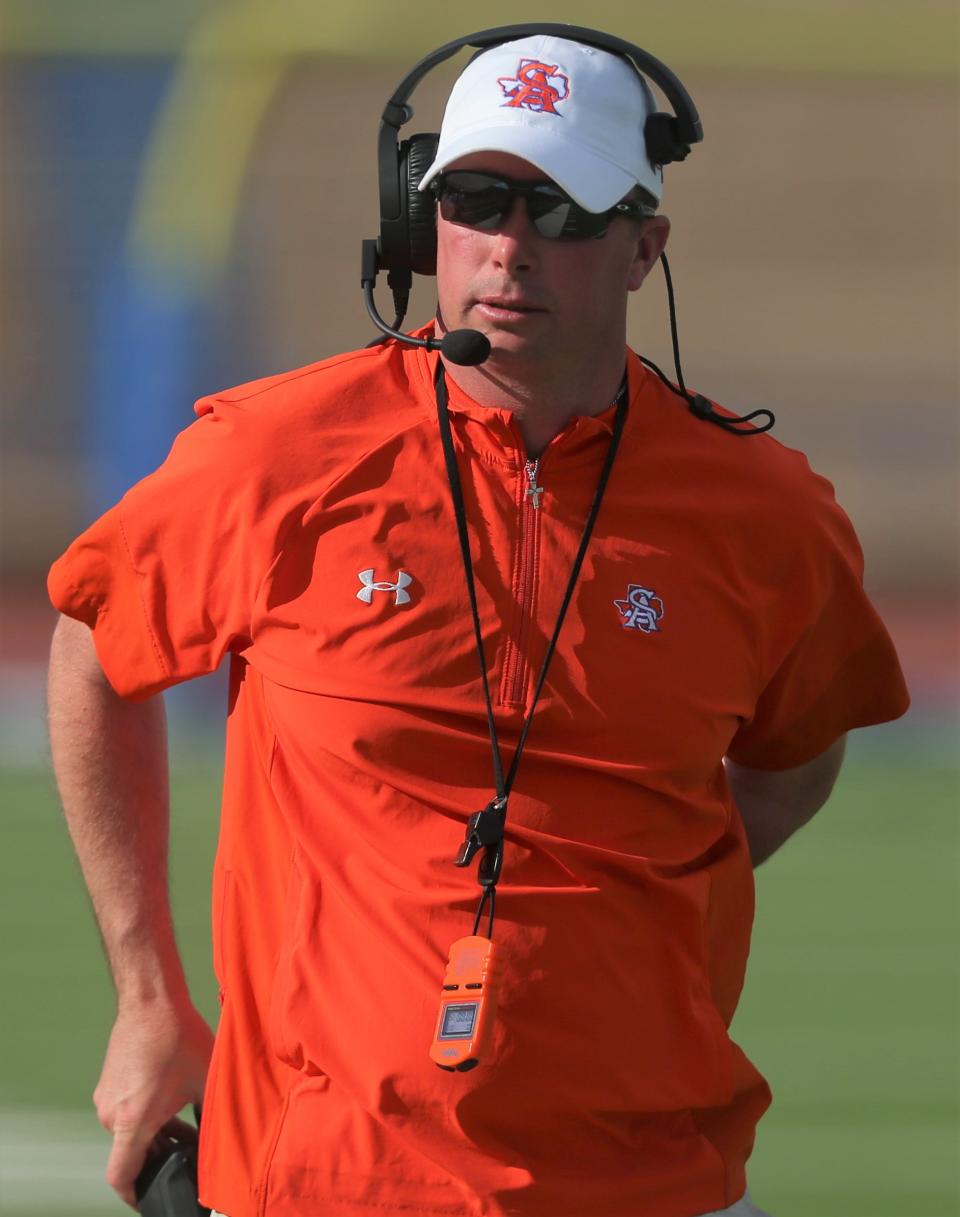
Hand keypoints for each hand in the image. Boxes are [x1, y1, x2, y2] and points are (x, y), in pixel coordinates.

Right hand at [93, 998, 214, 1208]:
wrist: (151, 999)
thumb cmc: (179, 1037)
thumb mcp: (205, 1082)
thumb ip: (209, 1117)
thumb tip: (223, 1143)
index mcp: (132, 1121)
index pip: (122, 1176)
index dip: (136, 1195)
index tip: (154, 1198)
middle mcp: (111, 1114)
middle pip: (131, 1154)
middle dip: (159, 1160)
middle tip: (189, 1157)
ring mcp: (107, 1098)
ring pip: (129, 1134)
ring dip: (155, 1137)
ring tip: (188, 1129)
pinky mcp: (109, 1084)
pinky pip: (124, 1115)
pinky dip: (146, 1120)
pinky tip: (174, 1107)